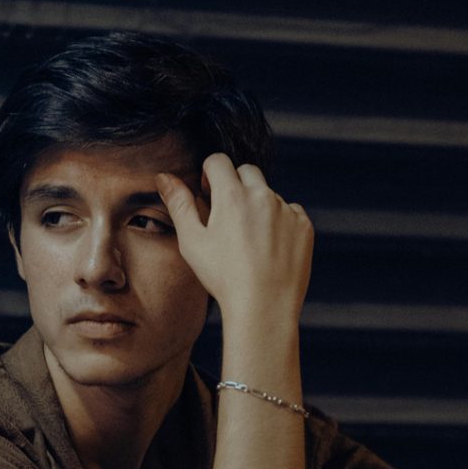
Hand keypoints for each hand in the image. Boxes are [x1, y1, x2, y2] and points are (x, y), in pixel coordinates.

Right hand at [154, 154, 311, 324]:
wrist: (264, 308)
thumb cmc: (223, 277)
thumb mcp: (192, 242)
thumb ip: (179, 204)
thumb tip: (164, 177)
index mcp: (232, 195)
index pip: (218, 161)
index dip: (209, 174)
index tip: (209, 193)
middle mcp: (262, 195)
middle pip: (247, 171)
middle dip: (236, 184)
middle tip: (229, 215)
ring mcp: (286, 210)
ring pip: (269, 194)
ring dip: (259, 206)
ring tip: (250, 241)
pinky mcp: (304, 226)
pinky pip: (291, 212)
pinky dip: (281, 223)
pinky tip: (270, 248)